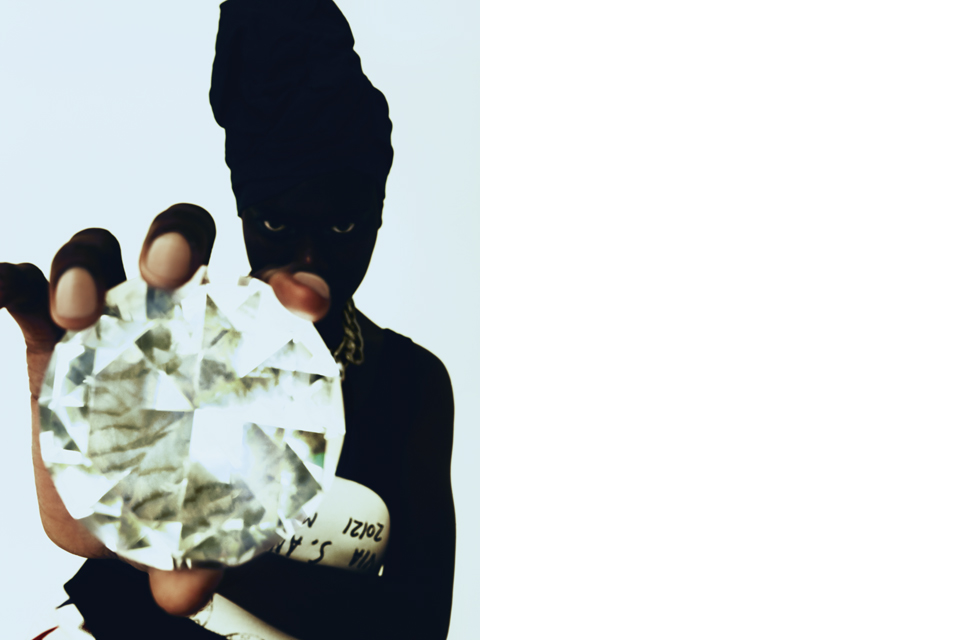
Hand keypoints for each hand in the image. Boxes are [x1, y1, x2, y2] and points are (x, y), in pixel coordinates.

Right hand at [0, 203, 333, 615]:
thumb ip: (202, 554)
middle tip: (169, 276)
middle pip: (183, 242)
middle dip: (178, 240)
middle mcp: (178, 315)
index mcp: (241, 344)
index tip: (305, 300)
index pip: (280, 291)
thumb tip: (187, 588)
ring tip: (78, 309)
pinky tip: (7, 290)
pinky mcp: (49, 334)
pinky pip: (27, 288)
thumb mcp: (198, 530)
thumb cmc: (182, 501)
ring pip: (103, 254)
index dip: (296, 281)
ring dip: (89, 264)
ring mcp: (112, 319)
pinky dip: (16, 281)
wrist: (122, 512)